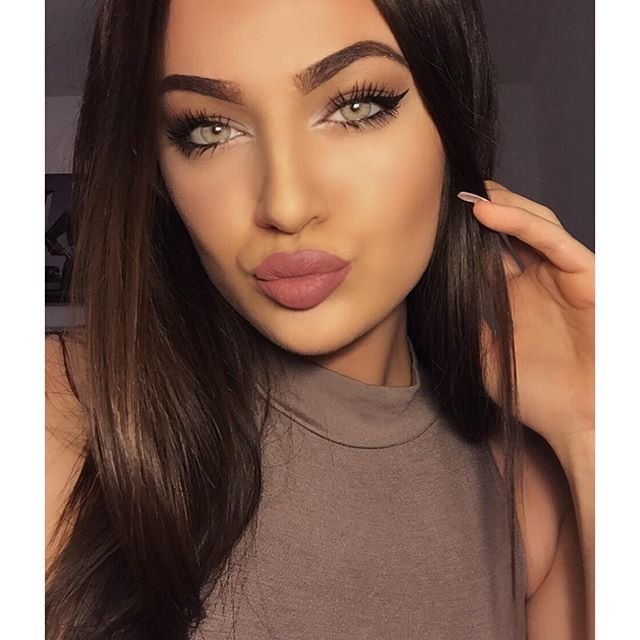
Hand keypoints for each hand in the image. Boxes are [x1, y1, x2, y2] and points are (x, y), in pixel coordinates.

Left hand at [462, 180, 594, 450]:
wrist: (578, 422)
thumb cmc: (536, 395)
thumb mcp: (485, 357)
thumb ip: (466, 325)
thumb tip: (435, 300)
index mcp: (514, 297)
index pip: (487, 253)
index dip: (462, 235)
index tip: (430, 220)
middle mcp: (539, 280)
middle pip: (510, 230)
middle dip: (481, 209)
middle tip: (445, 194)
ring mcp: (563, 276)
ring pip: (533, 225)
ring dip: (500, 206)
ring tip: (463, 195)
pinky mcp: (586, 276)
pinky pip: (554, 242)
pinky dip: (522, 224)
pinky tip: (488, 213)